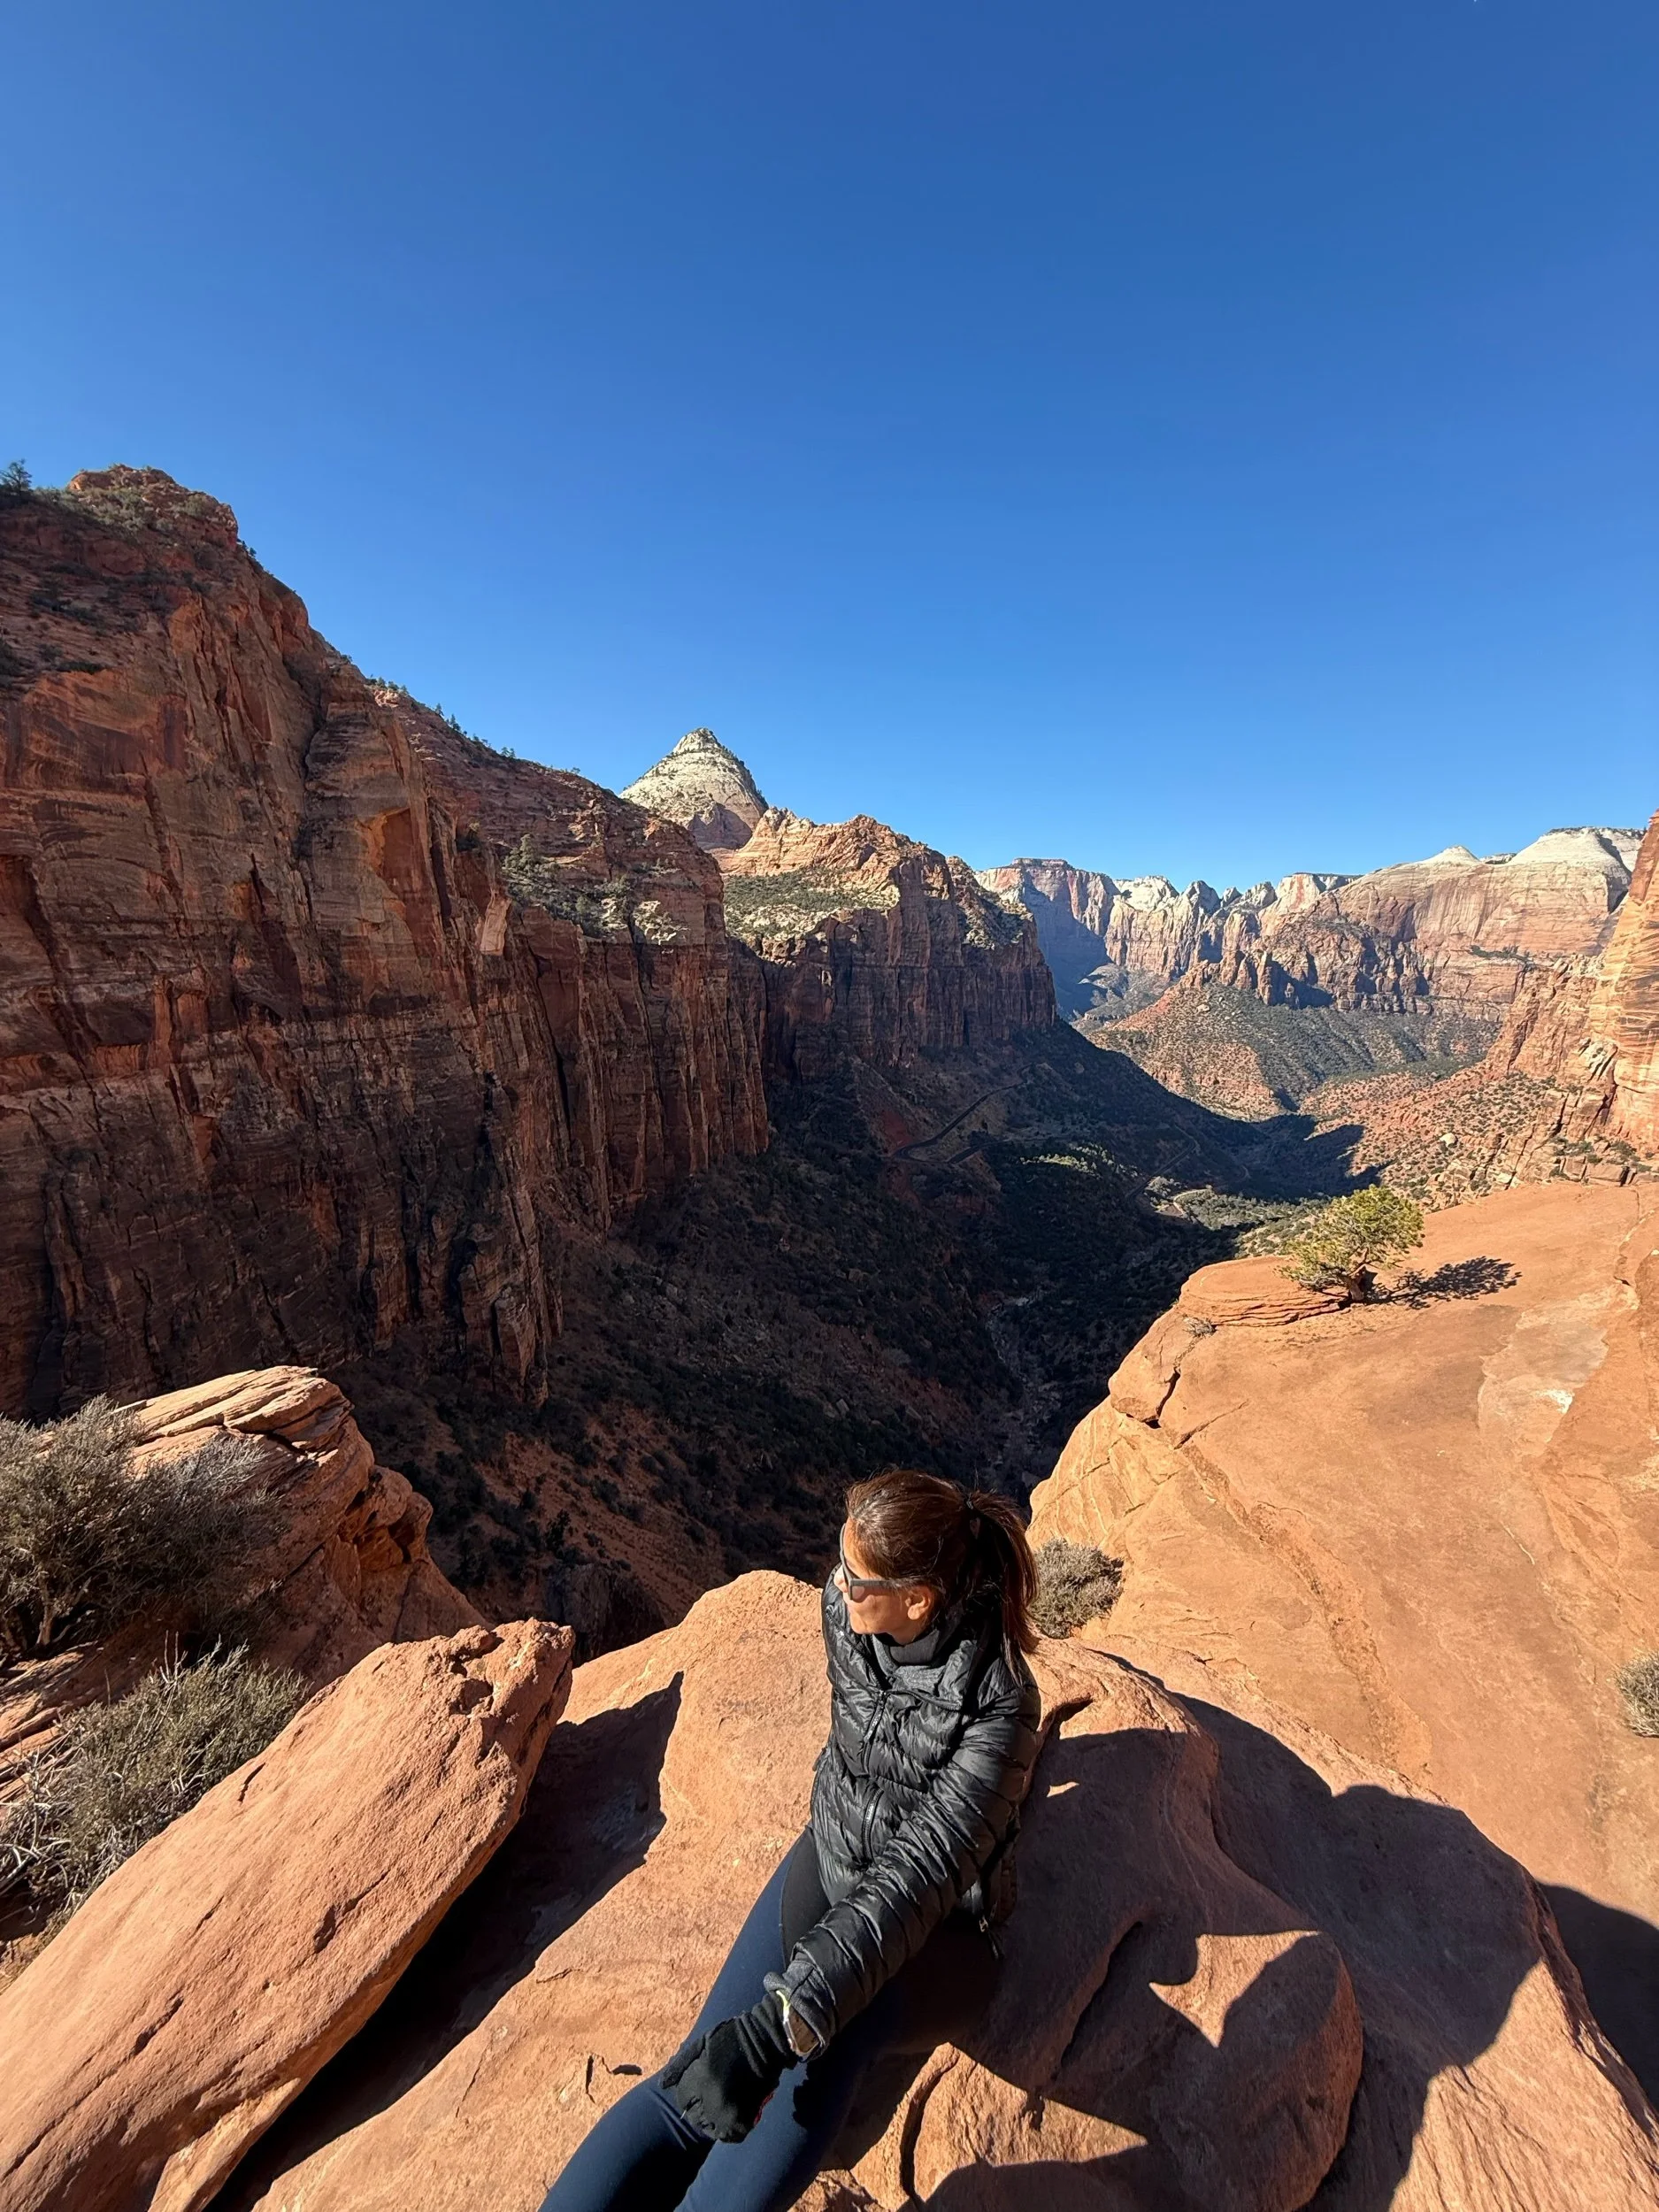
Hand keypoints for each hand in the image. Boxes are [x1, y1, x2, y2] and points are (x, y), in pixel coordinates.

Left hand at [662, 1998, 792, 2141]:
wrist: (765, 2041)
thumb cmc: (731, 2038)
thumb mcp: (701, 2043)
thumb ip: (681, 2065)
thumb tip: (663, 2084)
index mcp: (700, 2078)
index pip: (682, 2099)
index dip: (686, 2096)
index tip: (694, 2092)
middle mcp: (712, 2098)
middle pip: (694, 2117)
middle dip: (698, 2110)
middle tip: (707, 2101)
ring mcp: (728, 2111)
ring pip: (710, 2128)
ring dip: (712, 2121)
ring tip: (718, 2109)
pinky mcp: (744, 2119)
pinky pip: (730, 2135)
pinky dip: (728, 2130)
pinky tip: (730, 2117)